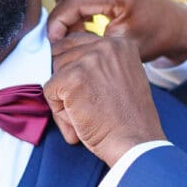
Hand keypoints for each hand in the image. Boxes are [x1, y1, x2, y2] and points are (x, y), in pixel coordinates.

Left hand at [46, 33, 166, 165]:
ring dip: (63, 97)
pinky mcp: (73, 78)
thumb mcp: (122, 77)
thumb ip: (99, 64)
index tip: (88, 91)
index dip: (74, 69)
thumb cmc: (128, 119)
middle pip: (62, 56)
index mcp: (120, 43)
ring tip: (87, 114)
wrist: (136, 143)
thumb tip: (59, 58)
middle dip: (67, 83)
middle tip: (89, 106)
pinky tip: (80, 120)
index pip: (77, 43)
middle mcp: (106, 45)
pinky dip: (59, 111)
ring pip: (54, 73)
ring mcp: (89, 60)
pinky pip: (49, 90)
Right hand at [48, 0, 186, 64]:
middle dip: (62, 21)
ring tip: (79, 37)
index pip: (72, 2)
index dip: (57, 24)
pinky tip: (86, 26)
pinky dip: (77, 8)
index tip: (51, 44)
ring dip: (68, 15)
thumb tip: (55, 43)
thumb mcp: (120, 46)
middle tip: (66, 45)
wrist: (175, 24)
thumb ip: (87, 42)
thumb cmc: (153, 39)